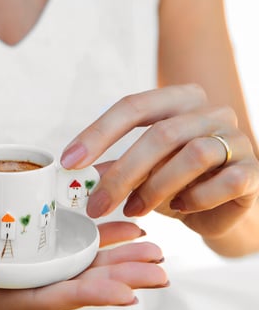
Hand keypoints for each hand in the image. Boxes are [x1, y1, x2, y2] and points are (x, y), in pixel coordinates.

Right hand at [0, 202, 166, 309]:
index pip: (46, 299)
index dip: (87, 295)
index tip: (128, 291)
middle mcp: (13, 281)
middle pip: (73, 280)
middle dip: (118, 275)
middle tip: (159, 267)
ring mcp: (20, 259)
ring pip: (76, 259)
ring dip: (115, 253)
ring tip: (152, 246)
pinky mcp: (21, 237)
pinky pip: (63, 235)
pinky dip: (94, 231)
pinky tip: (121, 225)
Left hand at [60, 84, 258, 238]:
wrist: (219, 205)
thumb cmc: (174, 181)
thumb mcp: (139, 172)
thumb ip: (112, 168)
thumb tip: (75, 174)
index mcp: (178, 100)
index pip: (133, 106)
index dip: (98, 134)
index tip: (69, 162)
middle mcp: (210, 112)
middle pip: (160, 134)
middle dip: (122, 174)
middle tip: (96, 204)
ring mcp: (235, 138)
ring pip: (193, 155)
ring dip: (156, 189)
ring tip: (135, 209)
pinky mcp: (253, 170)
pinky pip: (224, 182)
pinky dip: (195, 199)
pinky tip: (181, 208)